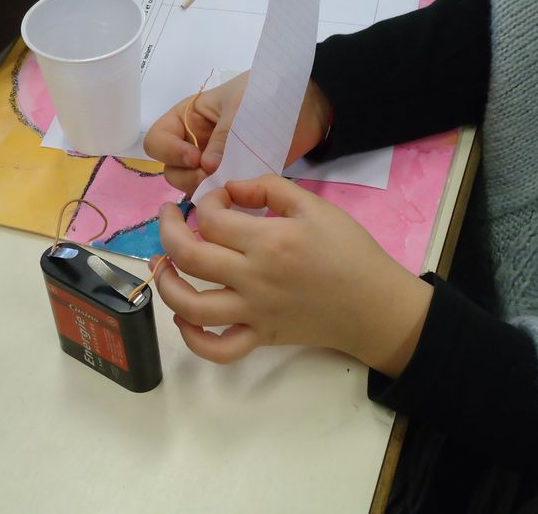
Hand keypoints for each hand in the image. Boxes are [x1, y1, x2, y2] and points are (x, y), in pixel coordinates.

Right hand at [144, 72, 331, 195]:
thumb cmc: (268, 94)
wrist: (310, 105)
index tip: (196, 157)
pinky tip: (235, 197)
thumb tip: (209, 169)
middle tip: (214, 175)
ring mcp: (214, 160)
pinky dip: (221, 198)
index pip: (157, 139)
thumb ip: (221, 139)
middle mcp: (195, 140)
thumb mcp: (239, 108)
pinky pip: (216, 193)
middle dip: (188, 176)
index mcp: (189, 116)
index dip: (170, 152)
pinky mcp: (234, 176)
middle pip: (170, 169)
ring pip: (191, 185)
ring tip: (227, 185)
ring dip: (203, 189)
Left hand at [151, 174, 431, 377]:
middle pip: (189, 256)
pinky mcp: (260, 338)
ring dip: (166, 284)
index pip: (212, 218)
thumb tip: (231, 190)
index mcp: (268, 241)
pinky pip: (217, 349)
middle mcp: (253, 278)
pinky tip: (185, 318)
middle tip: (168, 217)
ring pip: (191, 305)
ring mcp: (253, 313)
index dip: (206, 202)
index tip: (217, 199)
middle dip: (167, 230)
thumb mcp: (315, 205)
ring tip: (163, 265)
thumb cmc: (348, 251)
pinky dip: (193, 338)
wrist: (375, 304)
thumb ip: (270, 188)